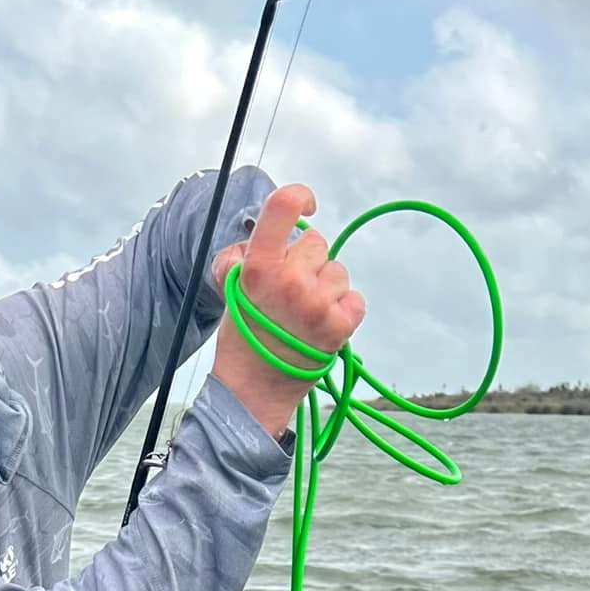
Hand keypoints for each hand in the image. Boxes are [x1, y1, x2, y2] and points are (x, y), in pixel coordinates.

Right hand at [210, 184, 365, 437]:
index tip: (307, 206)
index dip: (300, 197)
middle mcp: (290, 280)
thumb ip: (251, 254)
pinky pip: (355, 299)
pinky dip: (343, 312)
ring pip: (338, 272)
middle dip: (308, 263)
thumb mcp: (234, 289)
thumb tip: (279, 228)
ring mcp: (317, 304)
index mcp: (259, 266)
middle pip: (317, 243)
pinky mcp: (340, 326)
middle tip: (292, 294)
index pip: (284, 205)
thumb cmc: (244, 338)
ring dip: (327, 289)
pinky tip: (322, 329)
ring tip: (305, 317)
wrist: (254, 392)